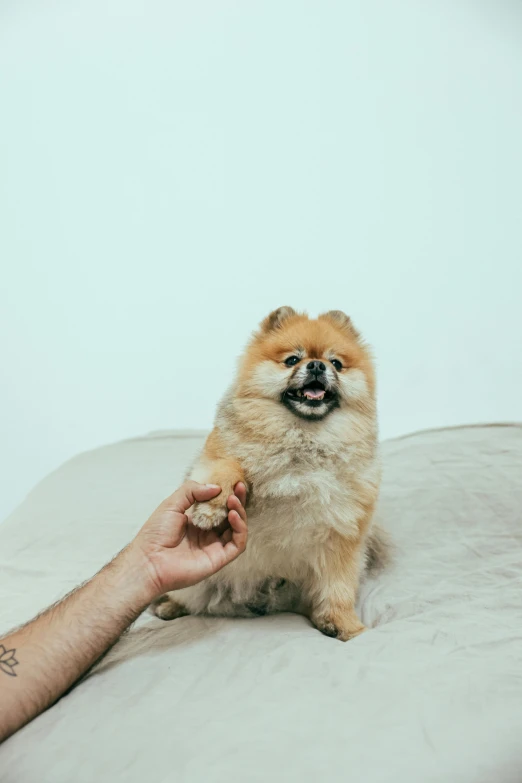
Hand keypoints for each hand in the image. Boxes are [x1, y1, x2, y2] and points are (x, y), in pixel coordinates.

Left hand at [127, 481, 247, 598]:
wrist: (147, 561)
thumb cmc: (154, 534)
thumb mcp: (171, 504)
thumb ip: (192, 491)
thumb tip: (216, 487)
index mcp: (196, 522)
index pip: (218, 506)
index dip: (226, 493)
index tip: (232, 481)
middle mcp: (207, 534)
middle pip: (230, 516)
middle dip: (237, 500)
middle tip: (239, 487)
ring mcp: (214, 547)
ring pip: (237, 529)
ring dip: (239, 513)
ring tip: (232, 500)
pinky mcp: (218, 559)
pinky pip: (237, 544)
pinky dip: (240, 529)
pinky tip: (233, 515)